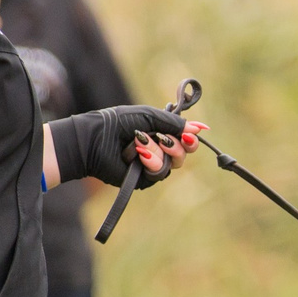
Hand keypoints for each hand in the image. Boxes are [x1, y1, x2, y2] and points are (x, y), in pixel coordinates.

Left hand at [49, 105, 193, 188]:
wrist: (94, 140)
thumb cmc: (117, 123)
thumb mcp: (149, 117)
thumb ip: (175, 123)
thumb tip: (202, 129)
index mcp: (159, 133)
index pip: (184, 139)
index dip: (190, 137)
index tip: (193, 134)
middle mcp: (157, 150)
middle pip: (184, 153)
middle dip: (178, 145)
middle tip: (165, 139)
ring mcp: (151, 165)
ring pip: (172, 164)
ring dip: (159, 152)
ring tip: (141, 144)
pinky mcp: (143, 179)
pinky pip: (159, 173)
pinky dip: (151, 161)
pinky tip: (139, 155)